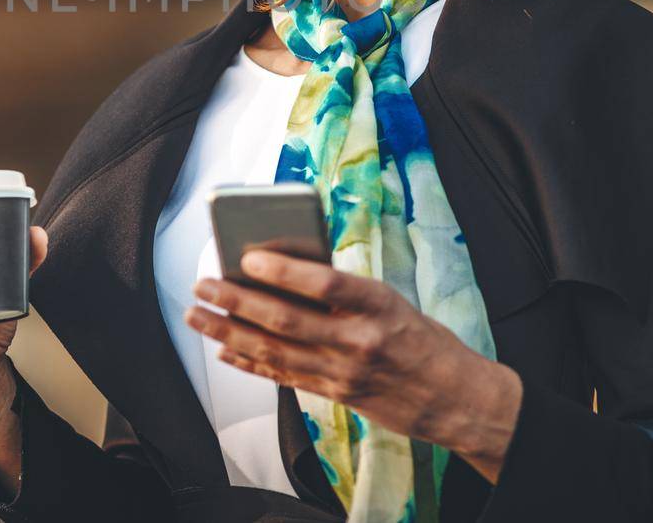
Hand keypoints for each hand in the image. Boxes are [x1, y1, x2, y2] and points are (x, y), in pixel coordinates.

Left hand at [184, 249, 521, 482]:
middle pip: (286, 320)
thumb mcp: (391, 301)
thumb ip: (343, 290)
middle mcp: (359, 340)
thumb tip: (283, 268)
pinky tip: (224, 349)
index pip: (325, 283)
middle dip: (237, 301)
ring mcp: (345, 372)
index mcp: (378, 305)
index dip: (283, 269)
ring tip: (198, 315)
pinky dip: (250, 362)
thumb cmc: (420, 338)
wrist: (454, 397)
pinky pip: (284, 377)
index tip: (247, 255)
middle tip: (204, 284)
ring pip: (275, 351)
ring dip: (229, 332)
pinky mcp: (336, 395)